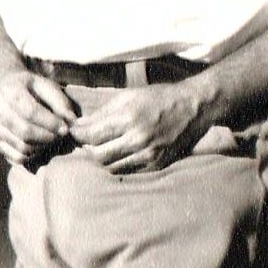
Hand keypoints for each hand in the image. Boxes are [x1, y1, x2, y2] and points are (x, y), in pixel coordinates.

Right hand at [0, 68, 79, 167]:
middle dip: (48, 137)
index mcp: (11, 92)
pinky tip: (38, 147)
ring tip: (50, 140)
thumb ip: (60, 102)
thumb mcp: (46, 85)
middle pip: (25, 132)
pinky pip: (16, 158)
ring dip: (42, 148)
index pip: (31, 112)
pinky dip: (32, 157)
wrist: (3, 87)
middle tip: (59, 135)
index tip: (66, 128)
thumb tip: (72, 122)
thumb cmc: (29, 87)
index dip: (51, 123)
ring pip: (22, 148)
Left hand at [68, 80, 213, 174]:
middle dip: (87, 149)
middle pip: (97, 156)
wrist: (194, 107)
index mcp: (128, 118)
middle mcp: (138, 139)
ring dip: (101, 159)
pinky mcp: (156, 164)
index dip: (77, 135)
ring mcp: (148, 154)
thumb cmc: (159, 97)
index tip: (73, 132)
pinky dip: (118, 165)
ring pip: (110, 168)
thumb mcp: (128, 96)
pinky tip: (118, 154)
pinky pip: (128, 171)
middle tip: (86, 142)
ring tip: (101, 148)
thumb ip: (102, 113)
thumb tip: (79, 125)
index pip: (90, 136)